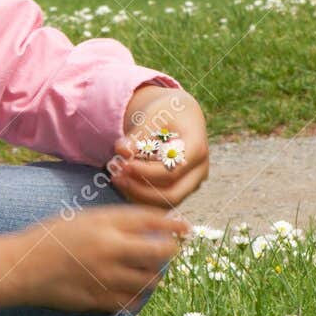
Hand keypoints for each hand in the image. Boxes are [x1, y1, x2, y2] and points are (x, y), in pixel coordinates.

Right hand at [0, 205, 190, 314]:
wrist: (22, 267)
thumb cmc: (50, 237)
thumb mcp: (83, 218)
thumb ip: (115, 221)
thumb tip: (149, 225)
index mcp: (104, 224)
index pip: (150, 220)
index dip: (172, 224)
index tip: (185, 227)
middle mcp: (109, 249)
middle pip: (158, 252)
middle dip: (171, 251)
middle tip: (170, 250)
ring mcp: (105, 277)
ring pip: (149, 280)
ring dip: (155, 275)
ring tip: (151, 271)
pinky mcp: (99, 299)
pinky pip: (132, 301)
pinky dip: (139, 295)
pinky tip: (134, 290)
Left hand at [108, 82, 208, 212]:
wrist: (180, 116)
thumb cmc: (167, 112)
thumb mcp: (153, 115)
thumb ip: (137, 135)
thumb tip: (121, 151)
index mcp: (197, 149)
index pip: (172, 171)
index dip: (145, 172)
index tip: (122, 164)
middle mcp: (199, 171)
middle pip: (172, 194)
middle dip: (140, 189)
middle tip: (115, 176)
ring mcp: (192, 183)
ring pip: (165, 202)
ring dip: (137, 195)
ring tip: (116, 178)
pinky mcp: (181, 189)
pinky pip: (160, 201)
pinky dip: (140, 196)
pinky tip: (123, 182)